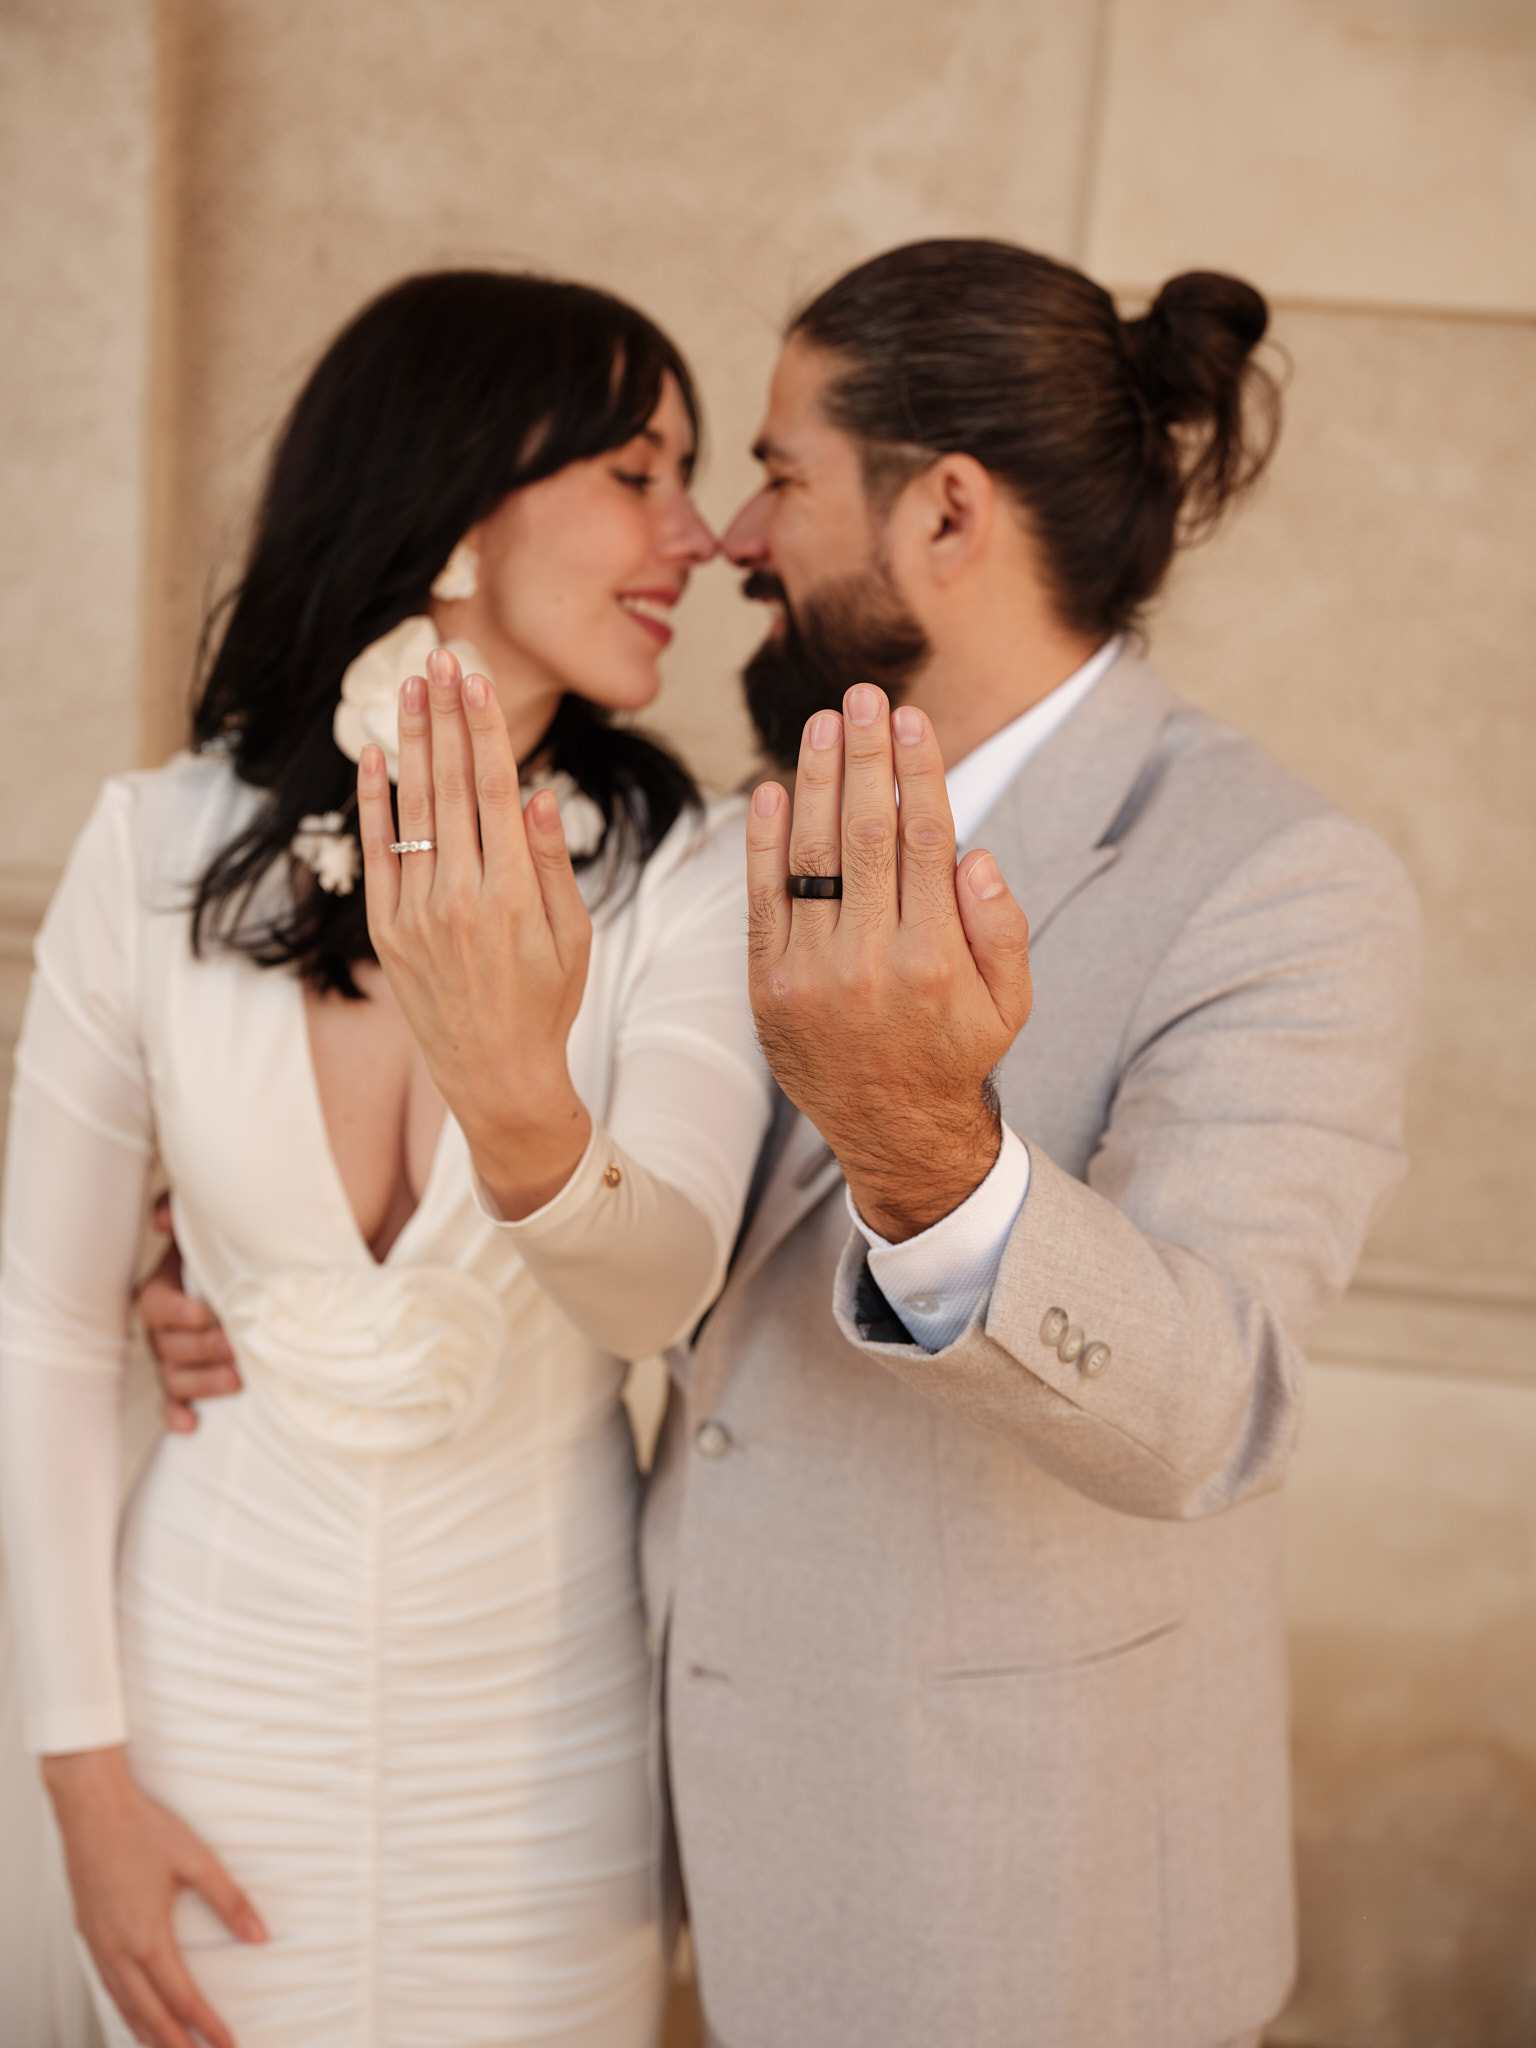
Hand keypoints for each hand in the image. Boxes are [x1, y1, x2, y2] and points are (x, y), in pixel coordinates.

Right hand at [43, 1747, 265, 2047]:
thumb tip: (260, 1936)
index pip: (182, 1998)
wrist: (91, 1807)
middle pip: (149, 2015)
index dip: (207, 2026)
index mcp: (147, 1937)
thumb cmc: (143, 1828)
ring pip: (124, 2005)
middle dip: (177, 2043)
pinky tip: (134, 2012)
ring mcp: (98, 1945)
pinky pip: (107, 1987)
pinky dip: (124, 2009)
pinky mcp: (88, 1934)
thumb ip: (230, 1902)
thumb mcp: (197, 1861)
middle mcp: (118, 1950)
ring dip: (148, 2033)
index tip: (228, 2044)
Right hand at [136, 1197, 238, 1434]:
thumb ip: (182, 1210)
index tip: (202, 1313)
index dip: (174, 1310)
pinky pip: (174, 1401)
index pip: (154, 1302)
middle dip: (201, 1348)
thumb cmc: (232, 1244)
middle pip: (167, 1344)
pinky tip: (192, 1424)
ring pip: (174, 1376)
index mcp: (166, 1286)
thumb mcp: (210, 1221)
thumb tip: (162, 1218)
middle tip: (235, 1346)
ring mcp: (174, 1354)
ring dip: (201, 1383)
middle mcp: (164, 1325)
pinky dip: (178, 1413)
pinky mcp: (189, 1379)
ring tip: (236, 1381)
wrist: (262, 1271)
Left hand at [358, 648, 593, 1219]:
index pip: (494, 789)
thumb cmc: (547, 1002)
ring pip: (412, 810)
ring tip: (407, 686)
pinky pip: (378, 853)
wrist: (496, 1076)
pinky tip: (372, 755)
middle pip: (450, 785)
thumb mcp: (573, 935)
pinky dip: (373, 803)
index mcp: (514, 894)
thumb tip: (533, 790)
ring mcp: (416, 914)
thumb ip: (549, 860)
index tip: (474, 676)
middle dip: (445, 715)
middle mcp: (460, 897)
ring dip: (409, 742)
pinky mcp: (388, 930)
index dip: (483, 727)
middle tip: (438, 655)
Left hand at [746, 684, 1032, 1240]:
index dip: (917, 773)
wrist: (891, 1132)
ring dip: (814, 781)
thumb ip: (1002, 928)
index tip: (911, 719)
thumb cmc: (956, 1050)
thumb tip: (973, 854)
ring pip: (809, 859)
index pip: (924, 842)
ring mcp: (810, 975)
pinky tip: (773, 790)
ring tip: (822, 723)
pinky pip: (762, 901)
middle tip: (863, 695)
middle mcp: (869, 964)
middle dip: (864, 757)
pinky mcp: (767, 985)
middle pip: (864, 835)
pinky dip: (763, 843)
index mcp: (934, 960)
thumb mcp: (1010, 1001)